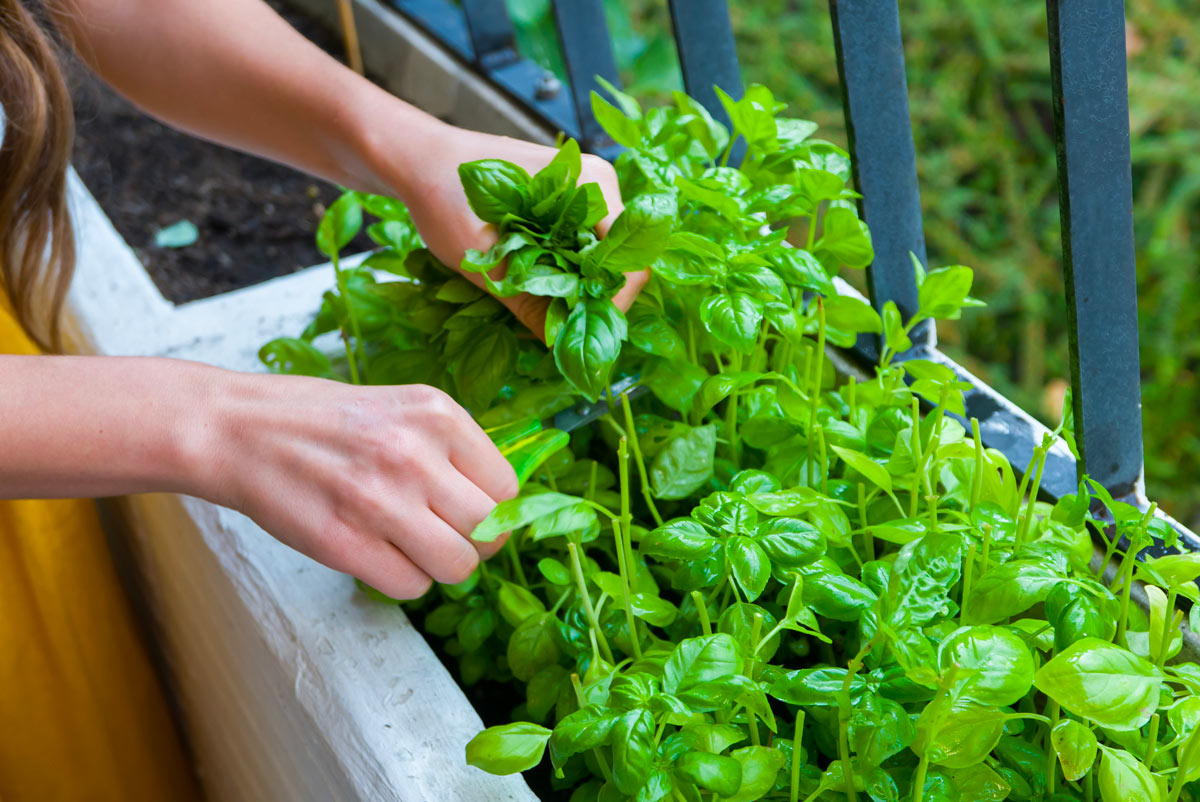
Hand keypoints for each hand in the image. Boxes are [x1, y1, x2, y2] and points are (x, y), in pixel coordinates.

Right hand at [200, 372, 517, 598]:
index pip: (506, 487)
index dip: (492, 508)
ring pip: (457, 567)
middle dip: (473, 543)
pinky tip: (377, 552)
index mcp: (437, 415)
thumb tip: (499, 507)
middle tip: (444, 535)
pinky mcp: (345, 543)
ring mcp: (379, 501)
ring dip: (439, 566)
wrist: (238, 429)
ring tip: (410, 545)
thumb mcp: (400, 409)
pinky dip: (402, 580)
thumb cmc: (323, 421)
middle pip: (489, 531)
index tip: (467, 510)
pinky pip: (411, 586)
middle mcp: (414, 454)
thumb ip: (450, 451)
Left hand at [377, 123, 648, 334]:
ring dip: (575, 289)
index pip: (629, 263)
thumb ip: (526, 301)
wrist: (417, 159)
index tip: (573, 329)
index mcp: (590, 185)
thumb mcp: (480, 257)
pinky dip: (564, 273)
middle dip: (590, 300)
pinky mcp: (567, 202)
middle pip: (619, 262)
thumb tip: (561, 345)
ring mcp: (584, 192)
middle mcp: (597, 184)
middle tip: (554, 326)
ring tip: (541, 308)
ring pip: (600, 259)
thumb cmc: (443, 195)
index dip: (608, 306)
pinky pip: (581, 248)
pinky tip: (535, 287)